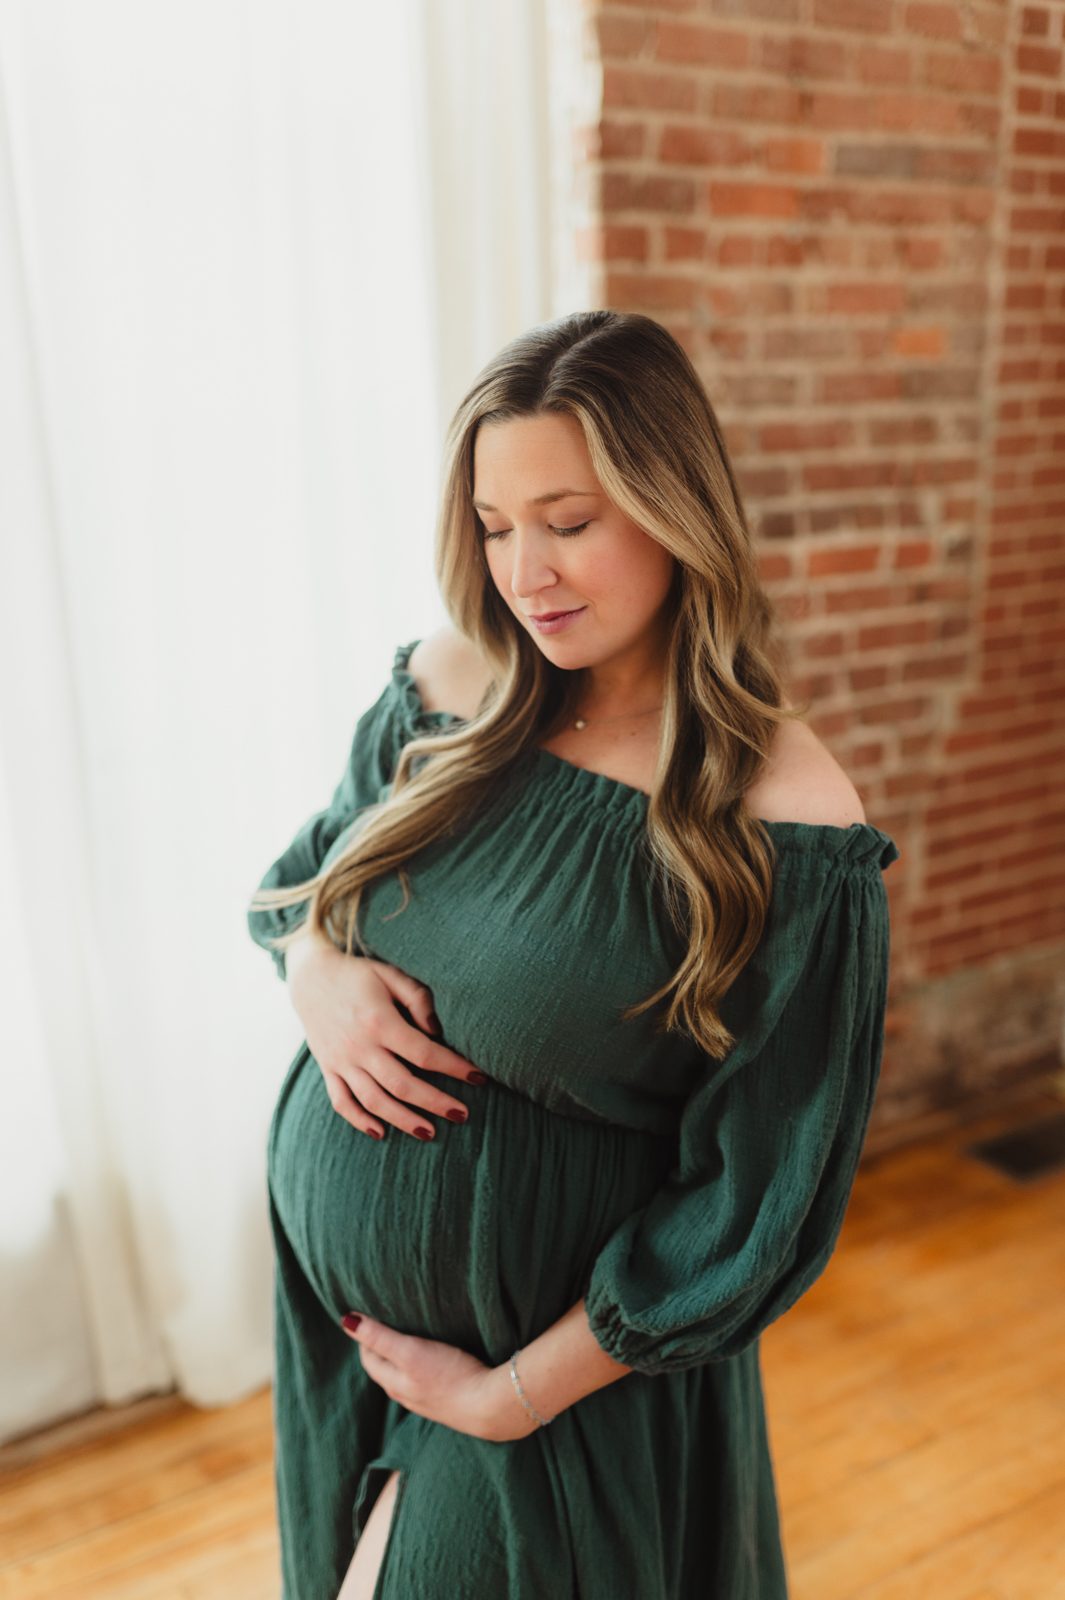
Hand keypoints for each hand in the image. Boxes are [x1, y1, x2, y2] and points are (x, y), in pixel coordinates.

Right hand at [286, 931, 487, 1141]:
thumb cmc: (359, 974)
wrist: (311, 976)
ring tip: (430, 1132)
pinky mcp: (328, 1069)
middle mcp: (360, 1046)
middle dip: (436, 1103)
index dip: (454, 1067)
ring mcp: (341, 1061)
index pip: (424, 1053)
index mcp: (380, 1021)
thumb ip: (419, 999)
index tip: (479, 1078)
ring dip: (403, 1120)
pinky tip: (381, 1133)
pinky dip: (359, 1121)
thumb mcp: (391, 975)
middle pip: (403, 1085)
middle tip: (463, 1115)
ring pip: (374, 1101)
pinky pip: (342, 1102)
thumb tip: (438, 1032)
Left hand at [339, 1312, 541, 1442]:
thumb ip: (380, 1337)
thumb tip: (346, 1320)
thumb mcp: (410, 1351)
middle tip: (385, 1321)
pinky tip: (436, 1360)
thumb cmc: (451, 1376)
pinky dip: (422, 1368)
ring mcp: (428, 1402)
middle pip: (385, 1369)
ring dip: (401, 1358)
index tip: (369, 1314)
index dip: (365, 1336)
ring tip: (408, 1337)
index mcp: (394, 1383)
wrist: (492, 1408)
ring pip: (405, 1377)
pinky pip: (426, 1382)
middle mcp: (407, 1396)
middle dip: (381, 1347)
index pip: (369, 1357)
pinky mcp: (449, 1402)